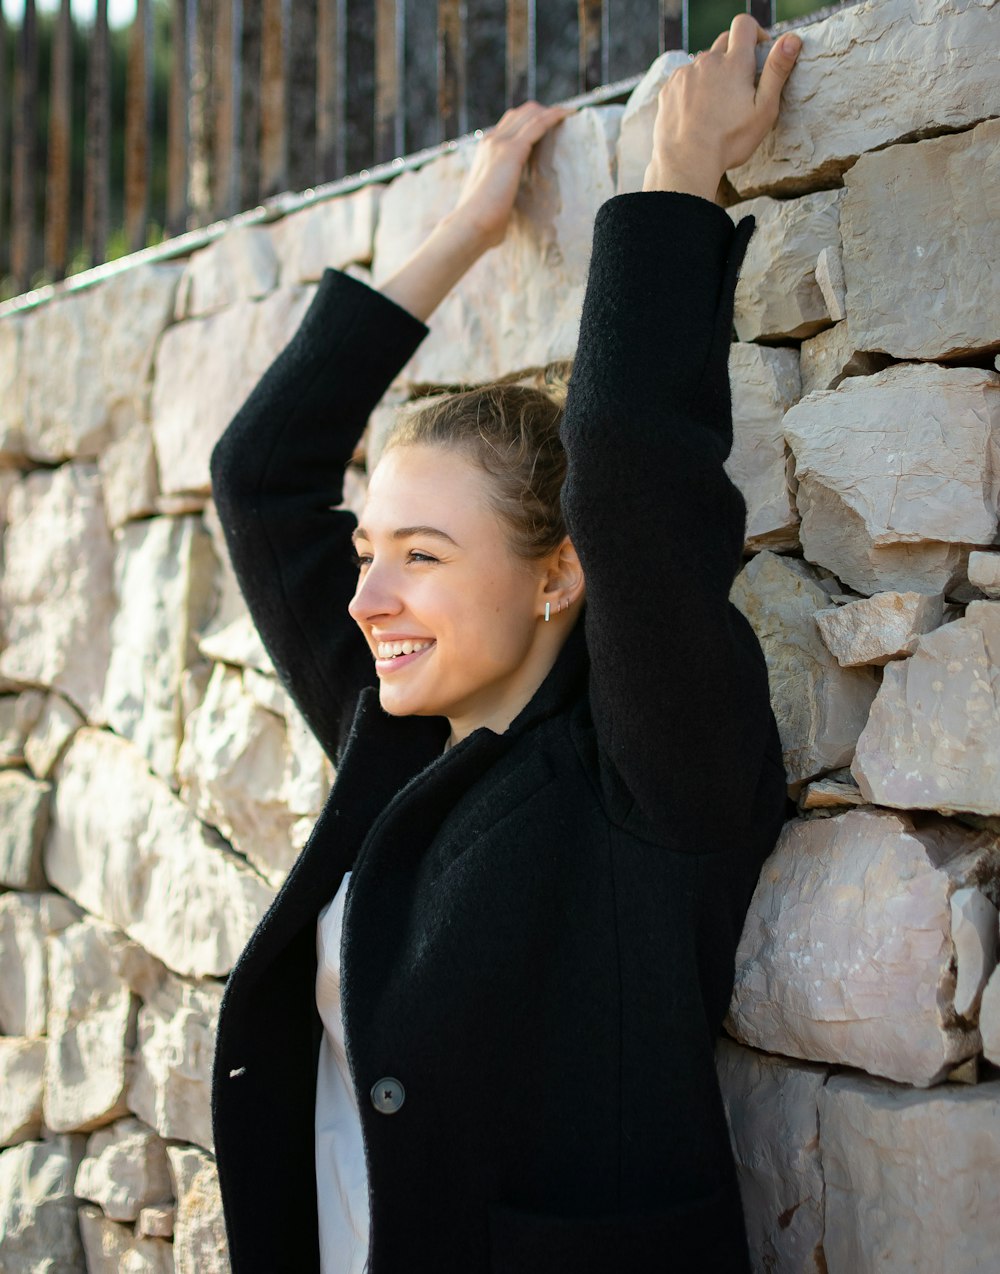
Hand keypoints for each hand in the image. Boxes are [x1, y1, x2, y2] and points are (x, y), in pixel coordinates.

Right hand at [452, 101, 570, 249]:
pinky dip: (555, 117)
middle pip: (522, 113)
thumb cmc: (482, 224)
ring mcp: (500, 143)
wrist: (470, 225)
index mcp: (485, 151)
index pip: (511, 125)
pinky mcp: (512, 150)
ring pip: (530, 114)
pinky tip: (569, 115)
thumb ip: (502, 197)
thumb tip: (507, 216)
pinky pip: (538, 124)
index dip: (531, 121)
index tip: (551, 125)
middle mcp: (491, 140)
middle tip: (566, 118)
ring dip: (552, 111)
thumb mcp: (494, 203)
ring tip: (571, 113)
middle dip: (544, 112)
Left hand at [643, 15, 800, 201]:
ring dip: (712, 73)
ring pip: (703, 62)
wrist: (686, 162)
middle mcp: (708, 60)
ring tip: (716, 104)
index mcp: (734, 62)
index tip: (757, 53)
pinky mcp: (669, 88)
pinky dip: (692, 87)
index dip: (754, 33)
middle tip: (739, 85)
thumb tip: (792, 39)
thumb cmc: (729, 141)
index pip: (744, 25)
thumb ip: (777, 71)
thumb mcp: (764, 109)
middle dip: (734, 55)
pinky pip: (684, 78)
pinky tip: (696, 111)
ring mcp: (686, 73)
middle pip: (723, 42)